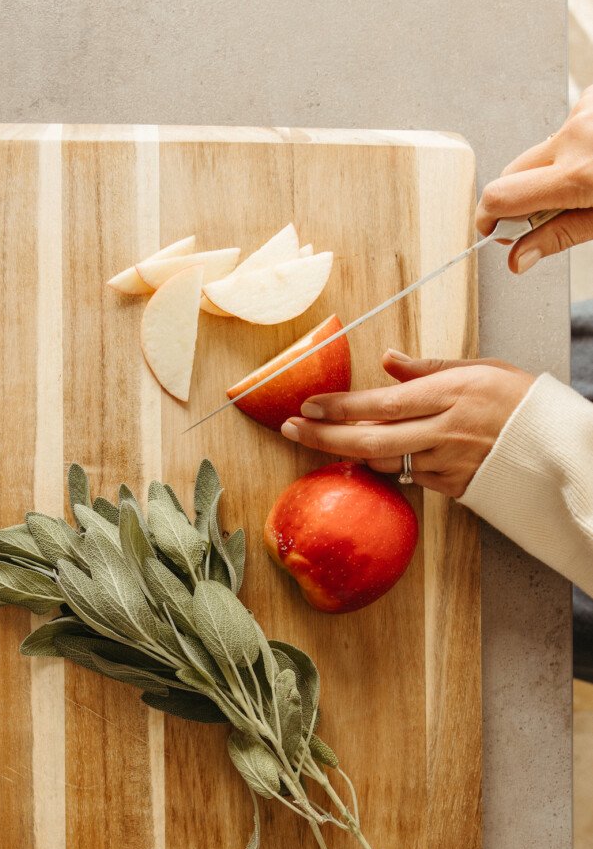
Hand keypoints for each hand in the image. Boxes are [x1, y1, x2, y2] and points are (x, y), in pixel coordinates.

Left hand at [280, 351, 534, 496]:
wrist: (558, 450)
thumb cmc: (519, 402)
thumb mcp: (480, 369)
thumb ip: (429, 368)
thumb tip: (387, 361)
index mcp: (449, 394)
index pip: (380, 403)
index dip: (339, 406)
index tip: (307, 404)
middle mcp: (443, 431)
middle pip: (370, 439)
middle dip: (323, 435)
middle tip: (289, 428)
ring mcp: (446, 463)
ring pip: (383, 461)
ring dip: (346, 452)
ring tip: (316, 440)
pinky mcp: (451, 487)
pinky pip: (407, 476)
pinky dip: (382, 466)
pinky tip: (361, 456)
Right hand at [476, 83, 592, 272]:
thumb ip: (560, 236)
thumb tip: (519, 257)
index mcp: (579, 174)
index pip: (501, 195)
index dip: (489, 217)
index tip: (494, 230)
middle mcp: (576, 136)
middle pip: (513, 171)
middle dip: (520, 197)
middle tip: (545, 217)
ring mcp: (585, 110)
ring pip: (542, 150)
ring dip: (553, 171)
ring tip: (591, 182)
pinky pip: (567, 127)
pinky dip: (575, 146)